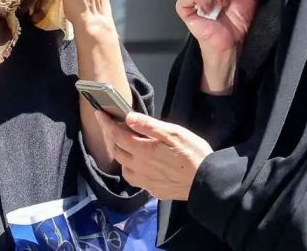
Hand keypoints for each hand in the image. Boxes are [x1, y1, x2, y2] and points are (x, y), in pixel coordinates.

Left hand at [96, 111, 212, 200]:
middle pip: (118, 152)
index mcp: (143, 151)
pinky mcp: (154, 191)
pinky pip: (137, 180)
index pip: (117, 136)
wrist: (207, 182)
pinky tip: (142, 166)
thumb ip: (149, 126)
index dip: (106, 124)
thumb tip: (128, 117)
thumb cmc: (193, 153)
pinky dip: (134, 170)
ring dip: (122, 156)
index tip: (99, 114)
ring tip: (129, 148)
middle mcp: (139, 168)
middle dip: (112, 138)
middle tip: (115, 128)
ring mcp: (146, 182)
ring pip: (125, 169)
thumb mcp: (174, 133)